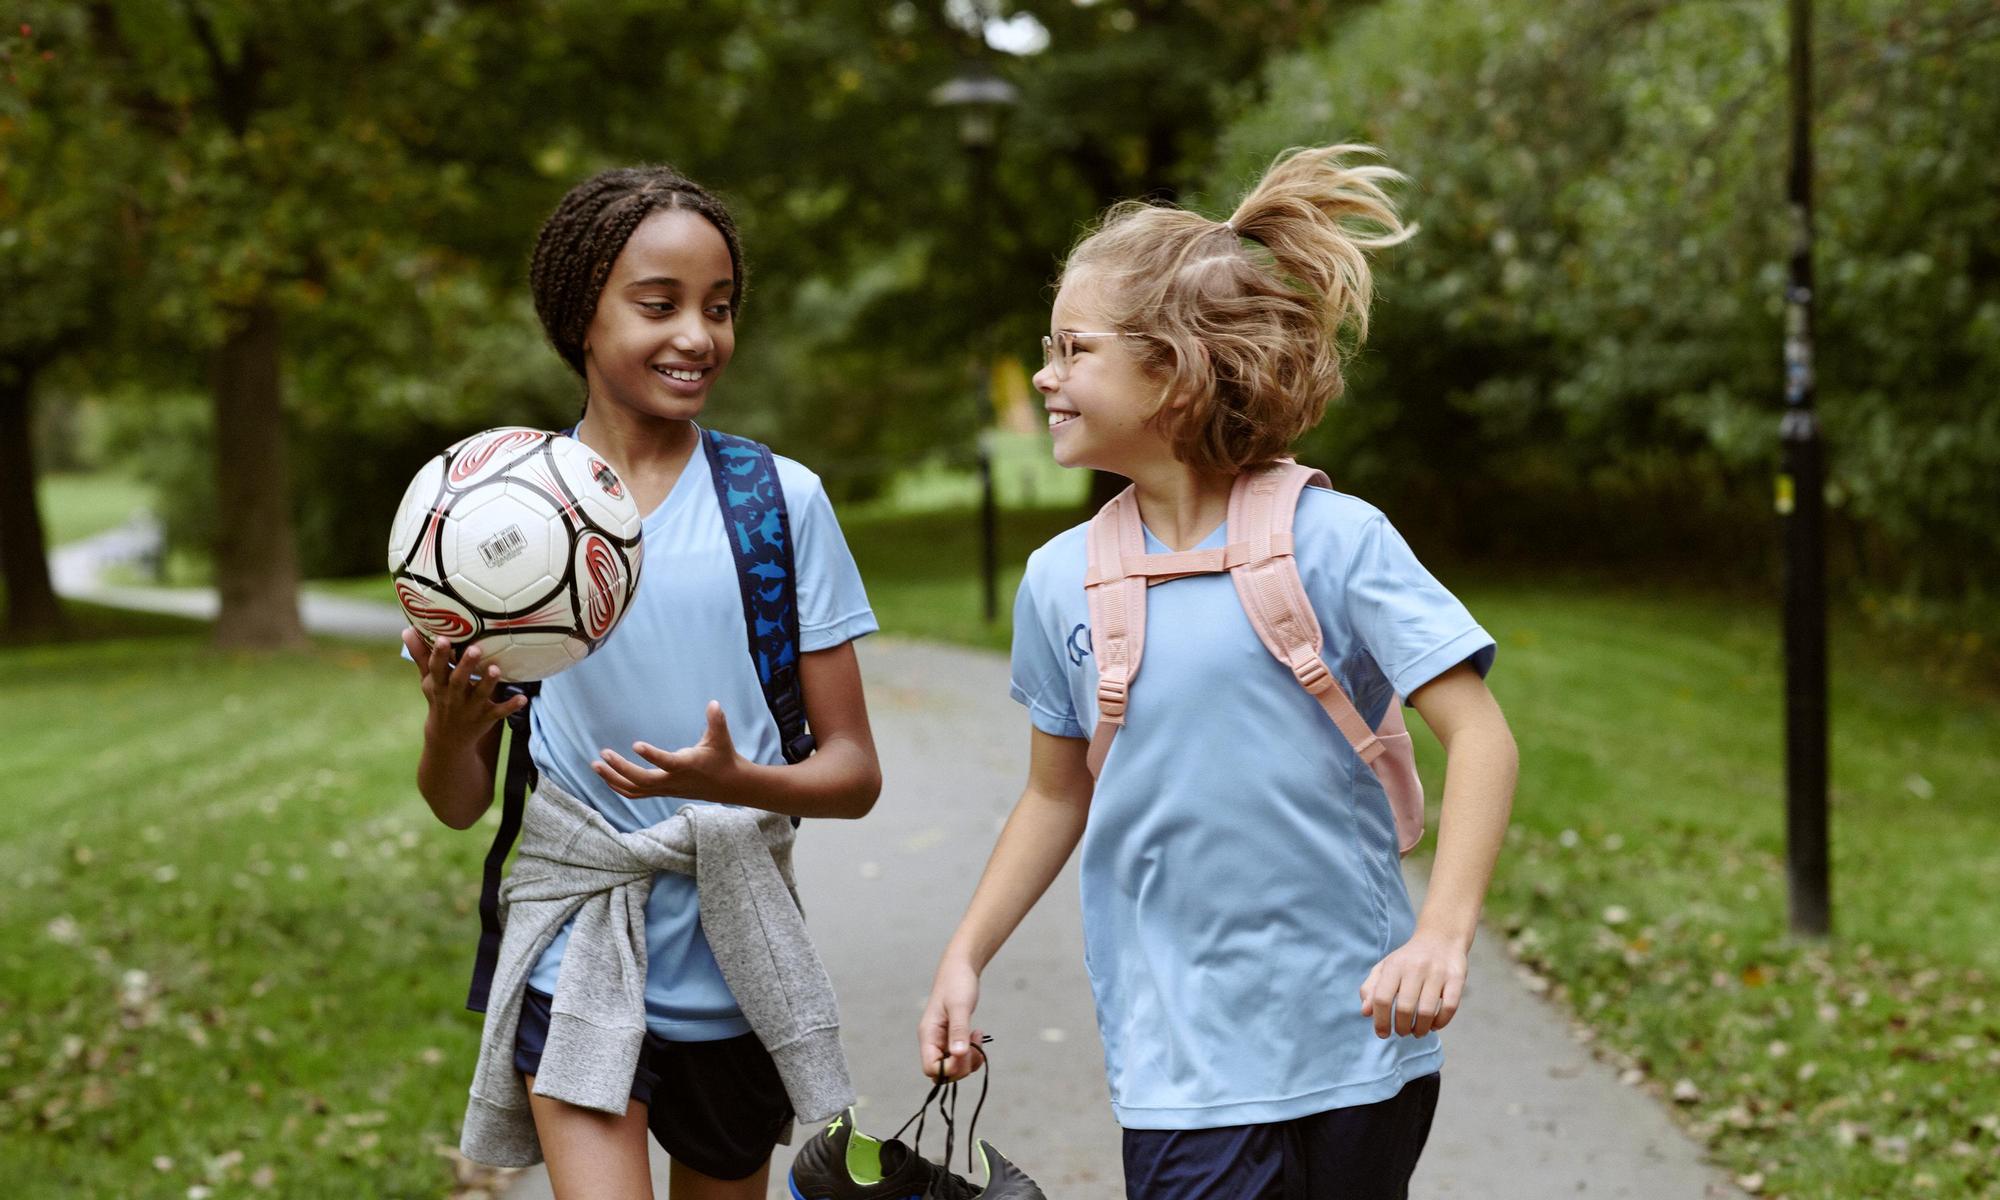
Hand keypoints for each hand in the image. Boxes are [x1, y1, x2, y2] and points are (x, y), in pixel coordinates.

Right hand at [405, 629, 523, 746]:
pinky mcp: (486, 717)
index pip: (436, 668)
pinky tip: (523, 698)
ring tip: (495, 669)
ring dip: (488, 683)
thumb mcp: (429, 680)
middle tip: (475, 649)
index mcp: (439, 685)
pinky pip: (499, 712)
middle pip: (459, 680)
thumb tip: (407, 630)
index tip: (442, 639)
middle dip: (466, 666)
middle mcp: (454, 697)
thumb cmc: (440, 699)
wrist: (447, 738)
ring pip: (480, 695)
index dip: (438, 655)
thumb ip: (422, 656)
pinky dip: (511, 706)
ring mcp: (470, 708)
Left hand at [591, 700, 746, 801]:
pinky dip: (618, 787)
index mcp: (687, 766)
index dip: (652, 755)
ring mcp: (665, 789)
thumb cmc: (723, 757)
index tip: (635, 744)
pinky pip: (635, 793)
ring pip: (634, 790)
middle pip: (642, 780)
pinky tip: (606, 776)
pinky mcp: (661, 791)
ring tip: (595, 765)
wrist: (728, 785)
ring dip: (613, 779)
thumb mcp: (721, 738)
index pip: (667, 763)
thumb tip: (713, 703)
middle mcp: (673, 780)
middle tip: (603, 753)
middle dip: (620, 768)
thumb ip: (717, 721)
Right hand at [918, 955, 986, 1081]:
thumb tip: (958, 1055)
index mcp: (928, 1035)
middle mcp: (932, 1042)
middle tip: (975, 1045)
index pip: (931, 1069)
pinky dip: (972, 1053)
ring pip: (953, 1067)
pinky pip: (960, 1057)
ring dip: (969, 1060)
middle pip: (943, 1073)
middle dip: (962, 1066)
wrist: (960, 968)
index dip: (950, 1069)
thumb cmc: (957, 983)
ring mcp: (941, 1041)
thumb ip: (958, 1031)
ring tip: (977, 1036)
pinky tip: (977, 1035)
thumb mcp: (960, 1006)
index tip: (966, 1053)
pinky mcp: (951, 1038)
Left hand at [1359, 929, 1466, 1038]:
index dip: (1380, 1021)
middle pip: (1405, 1008)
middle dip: (1402, 1028)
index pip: (1382, 998)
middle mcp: (1415, 968)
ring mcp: (1437, 973)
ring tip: (1417, 1032)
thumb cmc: (1408, 959)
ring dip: (1420, 1029)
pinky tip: (1434, 1025)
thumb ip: (1371, 989)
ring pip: (1427, 1011)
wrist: (1441, 937)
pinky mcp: (1456, 978)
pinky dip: (1440, 1022)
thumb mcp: (1385, 967)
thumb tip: (1365, 1012)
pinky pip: (1449, 1007)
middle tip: (1402, 1032)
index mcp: (1394, 965)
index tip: (1383, 1034)